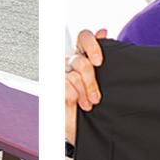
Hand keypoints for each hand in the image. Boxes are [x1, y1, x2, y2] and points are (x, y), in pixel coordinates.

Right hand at [65, 27, 107, 144]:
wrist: (86, 128)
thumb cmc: (96, 104)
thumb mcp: (105, 79)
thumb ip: (104, 54)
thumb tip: (102, 31)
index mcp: (84, 57)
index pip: (84, 37)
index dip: (92, 45)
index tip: (99, 61)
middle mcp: (71, 64)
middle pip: (80, 59)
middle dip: (90, 79)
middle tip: (97, 95)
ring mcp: (62, 77)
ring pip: (74, 74)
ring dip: (85, 92)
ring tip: (89, 103)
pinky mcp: (55, 88)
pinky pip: (66, 85)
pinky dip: (74, 97)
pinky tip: (77, 104)